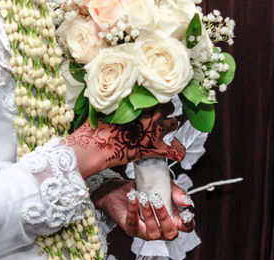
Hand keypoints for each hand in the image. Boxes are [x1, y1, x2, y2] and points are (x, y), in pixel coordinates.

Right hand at [67, 108, 185, 177]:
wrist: (95, 147)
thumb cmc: (96, 128)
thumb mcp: (103, 108)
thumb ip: (114, 102)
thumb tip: (114, 97)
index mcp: (139, 103)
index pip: (156, 94)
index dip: (153, 99)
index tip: (149, 102)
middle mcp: (151, 115)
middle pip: (167, 107)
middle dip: (162, 111)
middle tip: (153, 116)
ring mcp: (154, 132)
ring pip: (174, 123)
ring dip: (170, 125)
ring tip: (163, 128)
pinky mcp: (155, 149)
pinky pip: (176, 151)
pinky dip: (179, 150)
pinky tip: (177, 147)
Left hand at [92, 179, 194, 240]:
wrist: (119, 190)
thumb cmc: (142, 189)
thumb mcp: (161, 186)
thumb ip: (175, 192)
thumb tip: (186, 201)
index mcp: (171, 219)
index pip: (186, 227)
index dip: (188, 223)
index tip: (186, 213)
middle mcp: (160, 228)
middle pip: (170, 234)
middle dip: (165, 218)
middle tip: (158, 200)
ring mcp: (145, 231)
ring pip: (153, 233)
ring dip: (150, 215)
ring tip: (145, 199)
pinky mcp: (131, 228)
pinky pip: (133, 223)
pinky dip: (133, 209)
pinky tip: (134, 198)